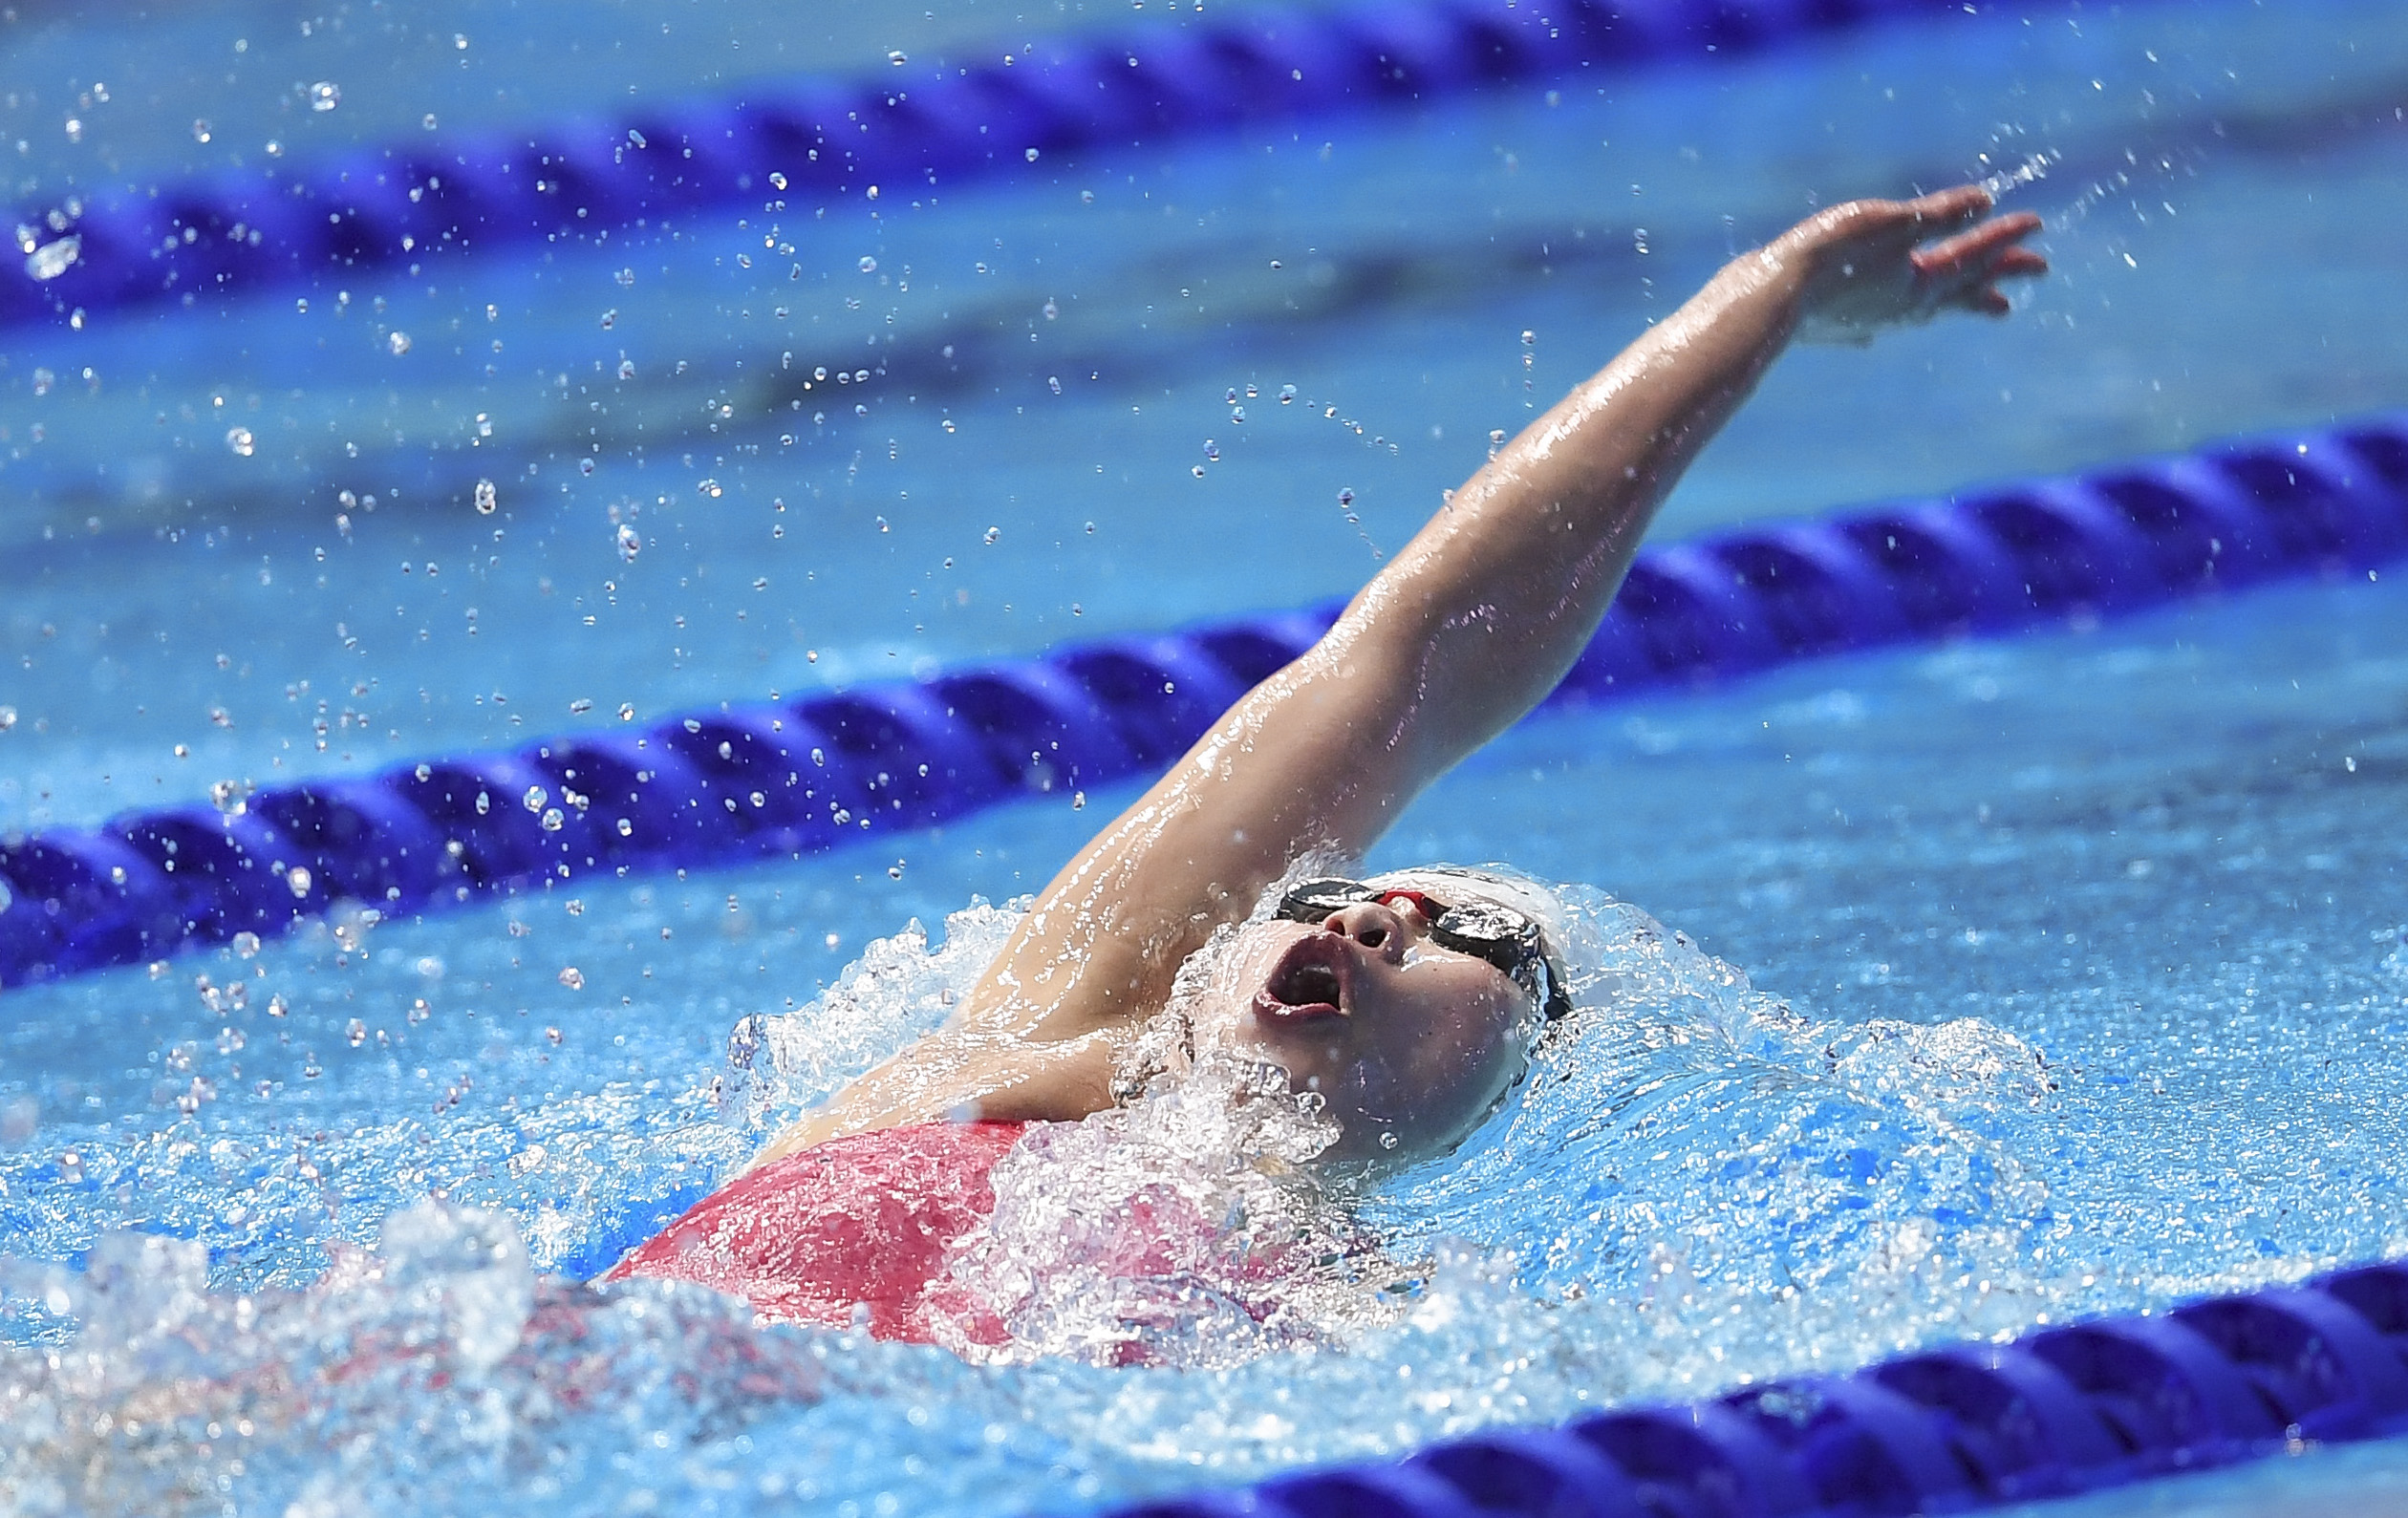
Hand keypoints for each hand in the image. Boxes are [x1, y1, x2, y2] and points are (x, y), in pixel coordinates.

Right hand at [1781, 184, 2046, 342]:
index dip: (2005, 235)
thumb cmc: (1834, 256)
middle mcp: (1904, 308)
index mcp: (1923, 284)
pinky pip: (1880, 322)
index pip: (1974, 254)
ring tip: (1979, 303)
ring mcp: (1872, 320)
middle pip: (1962, 289)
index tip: (2037, 224)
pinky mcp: (1840, 325)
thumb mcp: (1892, 223)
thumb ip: (1939, 215)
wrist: (1771, 300)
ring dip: (1956, 300)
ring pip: (1927, 308)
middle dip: (1998, 277)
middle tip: (2038, 272)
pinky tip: (1876, 332)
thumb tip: (1984, 201)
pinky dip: (1895, 317)